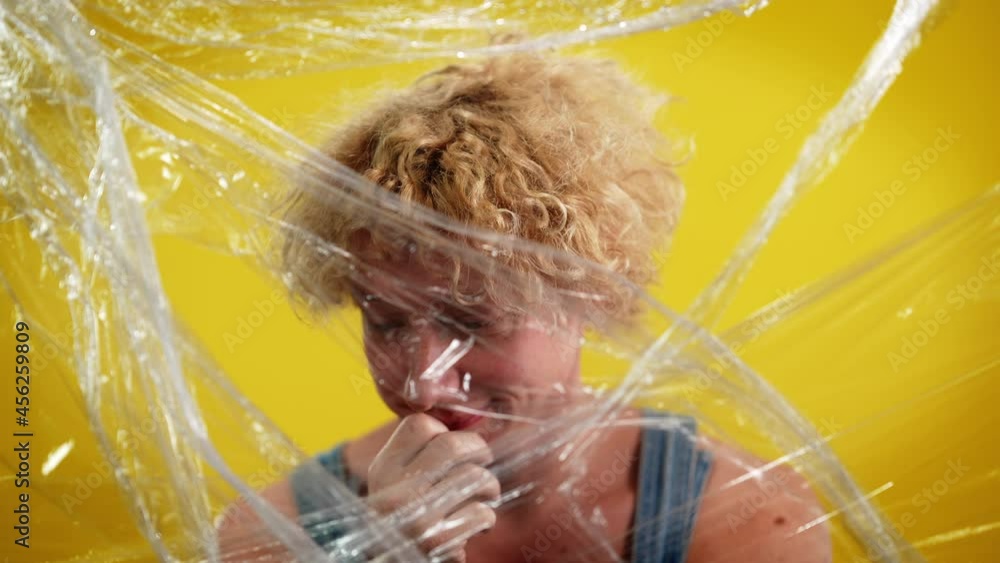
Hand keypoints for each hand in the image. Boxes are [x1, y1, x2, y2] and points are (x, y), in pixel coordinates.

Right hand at [367, 414, 499, 561]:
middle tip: (484, 459)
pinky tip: (476, 525)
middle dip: (479, 450)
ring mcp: (419, 516)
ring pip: (476, 477)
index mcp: (384, 469)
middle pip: (453, 445)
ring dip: (489, 486)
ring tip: (484, 496)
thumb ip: (416, 453)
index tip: (454, 447)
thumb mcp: (393, 481)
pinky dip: (486, 518)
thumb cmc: (402, 518)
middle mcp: (397, 490)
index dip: (444, 430)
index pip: (420, 424)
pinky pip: (483, 513)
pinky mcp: (441, 541)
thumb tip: (461, 421)